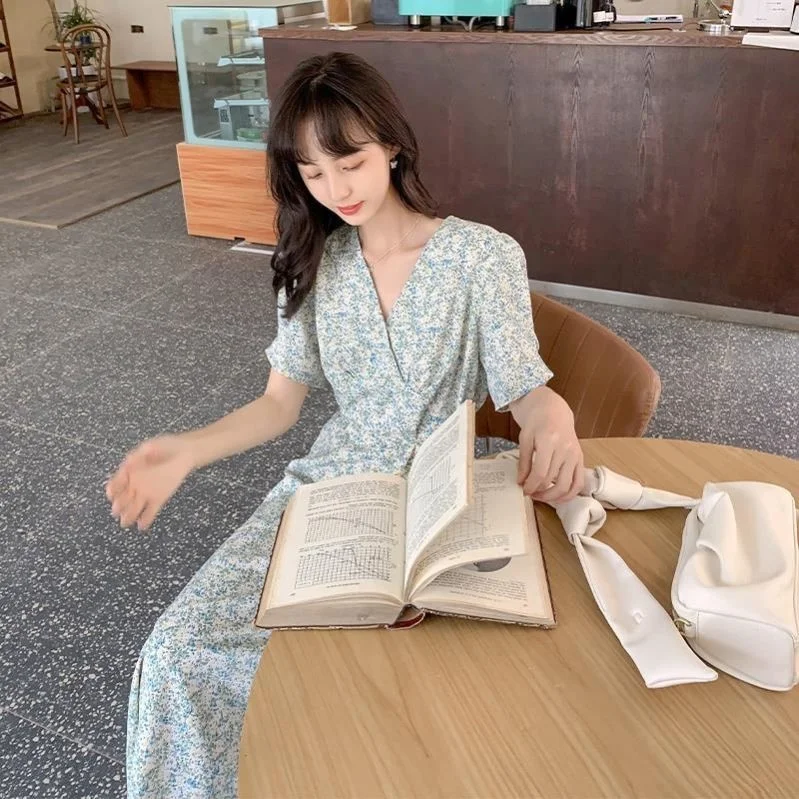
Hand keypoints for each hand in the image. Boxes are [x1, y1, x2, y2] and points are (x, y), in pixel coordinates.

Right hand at [105, 434, 194, 531]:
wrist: (186, 452)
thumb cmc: (167, 446)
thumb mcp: (150, 446)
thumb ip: (138, 455)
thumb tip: (128, 462)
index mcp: (131, 469)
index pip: (117, 481)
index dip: (113, 487)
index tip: (110, 493)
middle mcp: (136, 482)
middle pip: (125, 497)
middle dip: (120, 505)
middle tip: (115, 512)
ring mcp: (148, 491)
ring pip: (135, 506)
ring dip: (129, 514)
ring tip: (125, 522)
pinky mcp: (160, 498)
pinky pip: (151, 510)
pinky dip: (146, 518)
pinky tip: (142, 525)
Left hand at [514, 387, 584, 503]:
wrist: (554, 411)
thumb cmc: (537, 423)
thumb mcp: (525, 438)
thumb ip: (523, 461)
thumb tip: (521, 481)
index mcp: (549, 441)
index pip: (540, 472)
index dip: (531, 485)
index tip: (524, 490)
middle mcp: (565, 448)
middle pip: (552, 480)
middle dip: (539, 492)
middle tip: (530, 494)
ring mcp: (575, 454)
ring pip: (567, 485)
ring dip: (553, 497)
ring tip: (542, 496)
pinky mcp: (580, 458)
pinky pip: (579, 482)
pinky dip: (570, 494)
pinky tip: (558, 497)